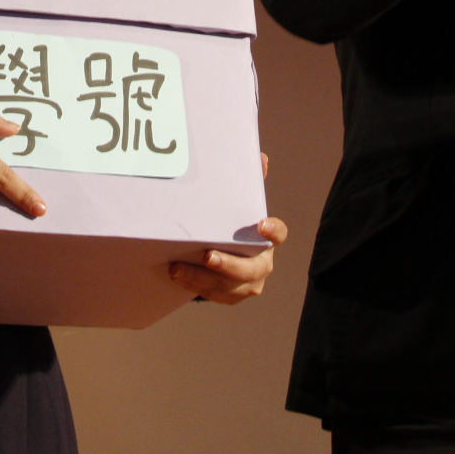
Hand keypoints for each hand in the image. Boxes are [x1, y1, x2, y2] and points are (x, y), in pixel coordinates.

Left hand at [169, 153, 288, 304]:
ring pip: (228, 286)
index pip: (278, 235)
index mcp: (267, 241)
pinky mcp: (229, 296)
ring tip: (177, 268)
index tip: (261, 225)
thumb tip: (261, 158)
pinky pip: (214, 294)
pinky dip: (194, 286)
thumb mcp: (238, 205)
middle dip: (229, 264)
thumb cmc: (231, 226)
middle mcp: (261, 264)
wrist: (222, 258)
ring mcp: (247, 284)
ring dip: (201, 278)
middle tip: (208, 256)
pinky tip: (176, 275)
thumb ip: (250, 183)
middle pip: (251, 269)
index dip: (273, 230)